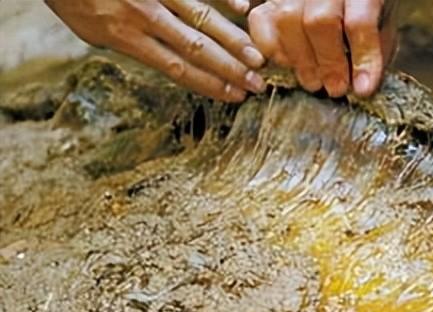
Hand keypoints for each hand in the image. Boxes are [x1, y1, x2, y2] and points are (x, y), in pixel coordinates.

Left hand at [46, 0, 266, 101]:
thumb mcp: (90, 31)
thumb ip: (126, 43)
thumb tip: (155, 56)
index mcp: (127, 37)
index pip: (177, 68)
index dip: (209, 85)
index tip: (234, 97)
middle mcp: (145, 16)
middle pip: (197, 48)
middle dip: (230, 69)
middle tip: (258, 85)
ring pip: (202, 19)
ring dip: (233, 40)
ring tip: (257, 58)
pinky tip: (243, 6)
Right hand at [248, 0, 397, 96]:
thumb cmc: (364, 9)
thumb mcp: (382, 23)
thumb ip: (374, 50)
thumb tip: (361, 87)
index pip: (359, 20)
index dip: (362, 58)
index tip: (363, 89)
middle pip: (319, 21)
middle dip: (328, 63)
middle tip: (335, 89)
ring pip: (287, 20)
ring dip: (302, 60)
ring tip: (314, 83)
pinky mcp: (269, 0)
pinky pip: (261, 22)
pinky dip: (273, 49)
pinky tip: (290, 64)